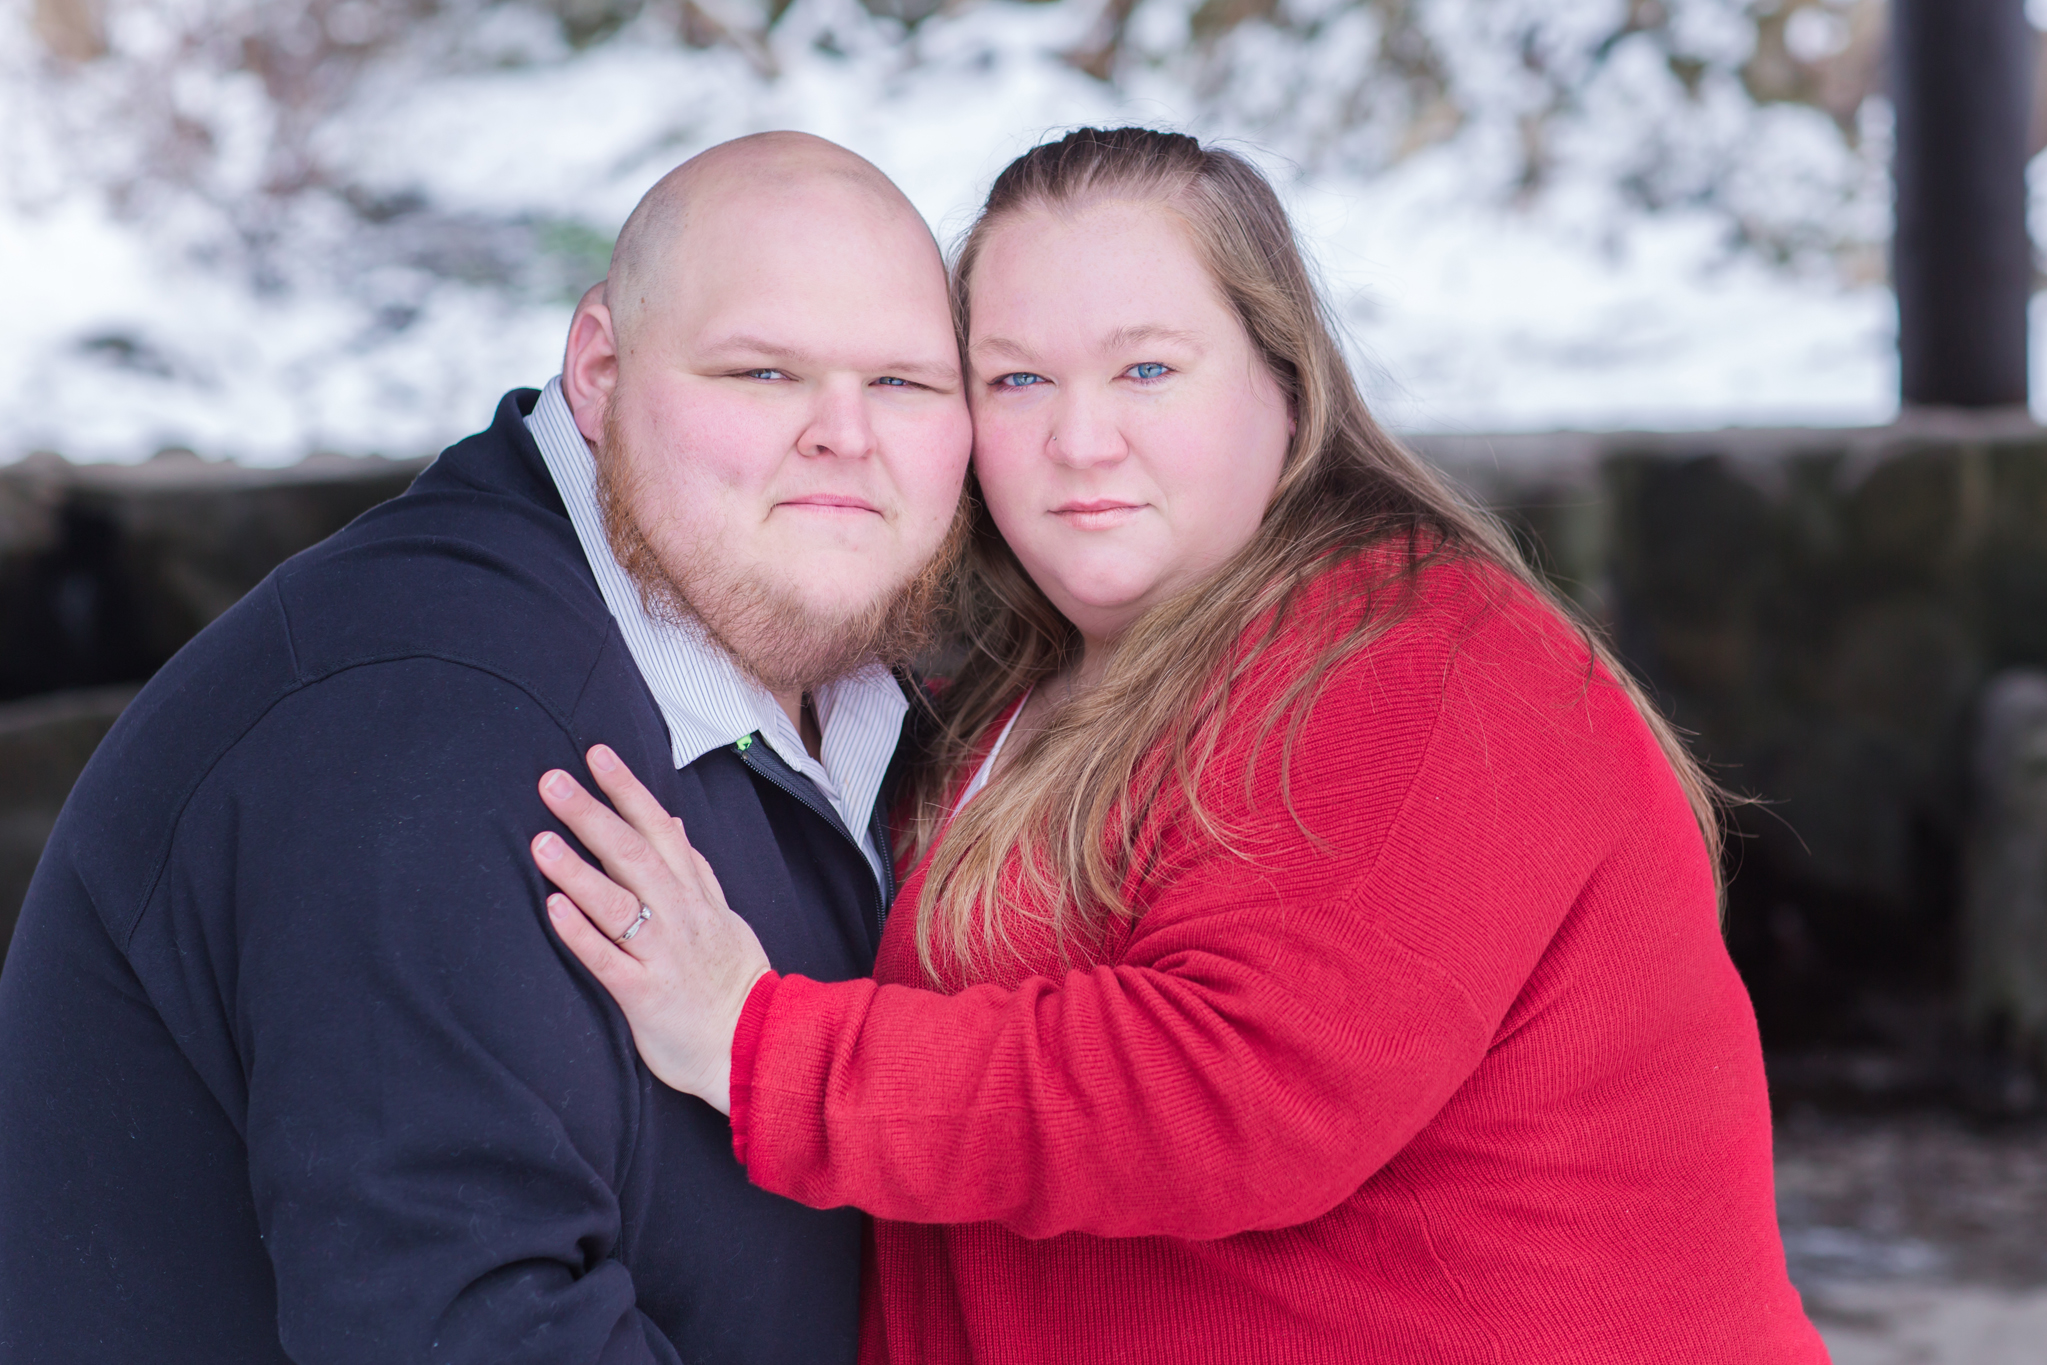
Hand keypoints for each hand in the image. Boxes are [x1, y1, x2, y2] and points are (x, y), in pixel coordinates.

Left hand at [532, 745, 770, 1113]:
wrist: (753, 1045)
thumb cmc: (731, 980)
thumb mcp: (723, 915)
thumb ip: (696, 869)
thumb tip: (674, 821)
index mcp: (694, 894)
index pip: (659, 828)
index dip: (627, 790)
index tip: (595, 754)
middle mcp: (678, 915)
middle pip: (633, 855)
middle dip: (592, 815)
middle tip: (551, 782)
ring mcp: (662, 954)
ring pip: (619, 904)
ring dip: (579, 871)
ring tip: (541, 841)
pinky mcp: (645, 994)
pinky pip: (609, 960)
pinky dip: (581, 934)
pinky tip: (553, 910)